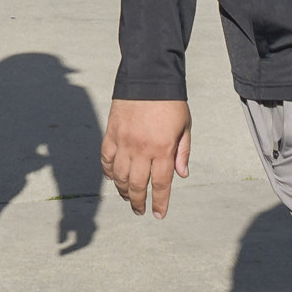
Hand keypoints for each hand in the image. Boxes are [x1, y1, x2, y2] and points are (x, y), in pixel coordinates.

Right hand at [101, 98, 192, 216]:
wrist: (149, 76)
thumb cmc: (171, 102)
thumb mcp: (185, 126)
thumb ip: (182, 152)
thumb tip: (182, 175)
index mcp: (163, 149)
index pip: (161, 184)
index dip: (160, 203)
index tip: (159, 215)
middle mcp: (142, 149)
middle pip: (138, 185)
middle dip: (139, 202)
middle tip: (139, 210)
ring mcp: (124, 142)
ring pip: (120, 176)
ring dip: (123, 190)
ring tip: (128, 197)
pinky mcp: (111, 133)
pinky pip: (106, 159)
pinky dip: (108, 172)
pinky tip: (113, 178)